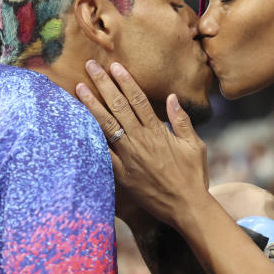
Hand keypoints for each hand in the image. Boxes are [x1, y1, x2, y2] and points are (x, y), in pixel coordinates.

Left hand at [75, 60, 208, 227]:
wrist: (187, 207)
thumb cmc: (194, 176)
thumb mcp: (194, 145)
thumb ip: (181, 120)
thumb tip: (172, 97)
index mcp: (158, 132)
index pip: (138, 100)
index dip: (125, 81)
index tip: (114, 66)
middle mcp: (140, 141)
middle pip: (118, 106)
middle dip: (103, 84)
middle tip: (90, 66)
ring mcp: (129, 157)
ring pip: (106, 126)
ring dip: (92, 105)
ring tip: (79, 88)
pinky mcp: (122, 174)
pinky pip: (102, 153)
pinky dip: (91, 139)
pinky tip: (79, 125)